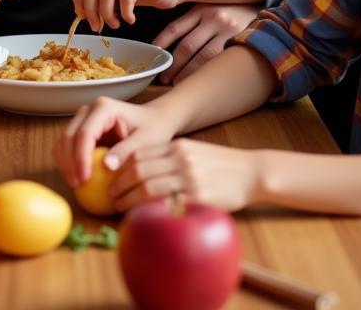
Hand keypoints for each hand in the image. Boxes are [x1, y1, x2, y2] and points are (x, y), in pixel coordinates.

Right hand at [55, 95, 175, 189]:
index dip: (81, 157)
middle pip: (69, 135)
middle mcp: (89, 110)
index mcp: (104, 108)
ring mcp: (83, 118)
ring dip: (65, 162)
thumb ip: (127, 151)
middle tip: (76, 185)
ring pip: (64, 140)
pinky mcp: (81, 129)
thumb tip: (107, 166)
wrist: (153, 119)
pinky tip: (76, 177)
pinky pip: (68, 145)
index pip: (85, 133)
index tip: (84, 178)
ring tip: (75, 184)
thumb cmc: (153, 129)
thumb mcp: (145, 141)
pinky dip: (68, 161)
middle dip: (69, 162)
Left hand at [110, 138, 261, 213]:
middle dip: (120, 184)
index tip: (108, 177)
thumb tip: (138, 171)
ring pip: (149, 187)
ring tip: (119, 207)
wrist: (251, 172)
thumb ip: (168, 158)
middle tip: (109, 195)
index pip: (138, 154)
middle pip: (139, 170)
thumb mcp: (191, 152)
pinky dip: (151, 209)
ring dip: (129, 199)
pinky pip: (168, 203)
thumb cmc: (219, 165)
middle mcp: (180, 158)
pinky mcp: (199, 196)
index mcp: (176, 146)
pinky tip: (144, 215)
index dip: (120, 166)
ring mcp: (189, 177)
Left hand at [151, 4, 259, 83]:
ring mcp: (228, 31)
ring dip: (188, 72)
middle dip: (173, 65)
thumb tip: (166, 40)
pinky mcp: (241, 42)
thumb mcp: (208, 6)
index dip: (162, 42)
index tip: (154, 56)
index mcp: (200, 9)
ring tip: (178, 83)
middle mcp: (213, 18)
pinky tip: (200, 81)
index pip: (175, 28)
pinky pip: (219, 60)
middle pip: (187, 46)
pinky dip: (207, 72)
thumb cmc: (230, 10)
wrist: (261, 7)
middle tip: (164, 78)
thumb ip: (193, 20)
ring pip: (202, 57)